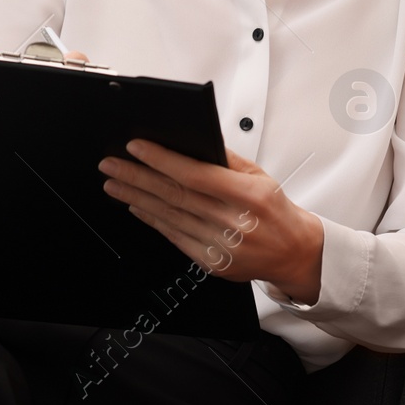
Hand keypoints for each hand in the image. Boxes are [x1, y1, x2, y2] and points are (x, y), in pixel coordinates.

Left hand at [97, 139, 325, 303]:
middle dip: (138, 177)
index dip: (162, 160)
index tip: (137, 148)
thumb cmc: (275, 211)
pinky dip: (152, 220)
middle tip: (112, 165)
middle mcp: (233, 221)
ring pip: (169, 216)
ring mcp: (220, 245)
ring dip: (137, 197)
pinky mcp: (211, 262)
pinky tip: (137, 206)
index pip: (196, 174)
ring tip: (115, 183)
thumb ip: (227, 160)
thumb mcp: (260, 177)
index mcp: (248, 195)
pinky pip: (174, 237)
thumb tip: (193, 142)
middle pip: (175, 195)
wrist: (292, 252)